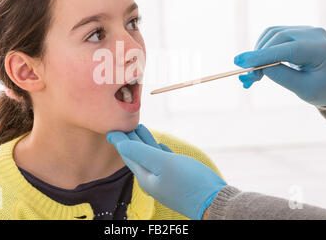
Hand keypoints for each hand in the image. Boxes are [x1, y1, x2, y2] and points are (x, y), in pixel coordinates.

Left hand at [107, 124, 226, 219]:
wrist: (214, 202)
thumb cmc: (189, 182)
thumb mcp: (163, 163)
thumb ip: (141, 152)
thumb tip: (120, 144)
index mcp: (145, 176)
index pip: (128, 155)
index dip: (120, 141)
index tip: (111, 128)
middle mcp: (152, 178)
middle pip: (137, 155)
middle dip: (130, 139)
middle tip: (123, 124)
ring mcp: (165, 179)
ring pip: (150, 156)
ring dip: (144, 142)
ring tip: (139, 128)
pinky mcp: (177, 178)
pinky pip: (162, 160)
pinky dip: (157, 150)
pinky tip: (159, 144)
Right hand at [234, 26, 325, 106]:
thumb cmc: (325, 88)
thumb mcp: (304, 89)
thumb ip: (281, 76)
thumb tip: (256, 67)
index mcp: (321, 49)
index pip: (287, 48)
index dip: (262, 55)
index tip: (240, 63)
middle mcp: (314, 34)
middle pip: (277, 38)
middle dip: (258, 57)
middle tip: (248, 79)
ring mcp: (305, 30)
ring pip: (272, 34)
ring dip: (258, 52)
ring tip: (254, 75)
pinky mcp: (297, 32)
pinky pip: (274, 35)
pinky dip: (263, 49)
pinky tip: (260, 65)